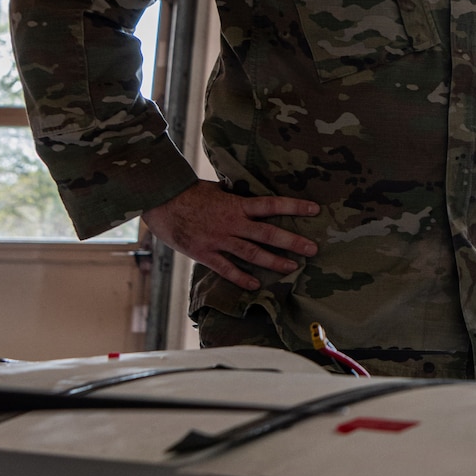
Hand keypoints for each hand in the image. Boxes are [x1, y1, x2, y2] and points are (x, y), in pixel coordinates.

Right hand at [143, 181, 319, 291]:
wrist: (160, 201)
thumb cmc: (189, 192)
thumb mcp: (218, 189)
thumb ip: (237, 197)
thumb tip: (254, 194)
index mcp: (237, 204)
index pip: (272, 204)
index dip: (294, 206)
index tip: (315, 209)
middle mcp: (232, 223)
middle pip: (268, 233)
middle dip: (292, 241)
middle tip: (313, 249)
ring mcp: (219, 240)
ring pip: (252, 253)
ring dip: (274, 262)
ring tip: (292, 268)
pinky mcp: (204, 253)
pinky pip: (226, 269)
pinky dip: (241, 278)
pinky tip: (255, 286)